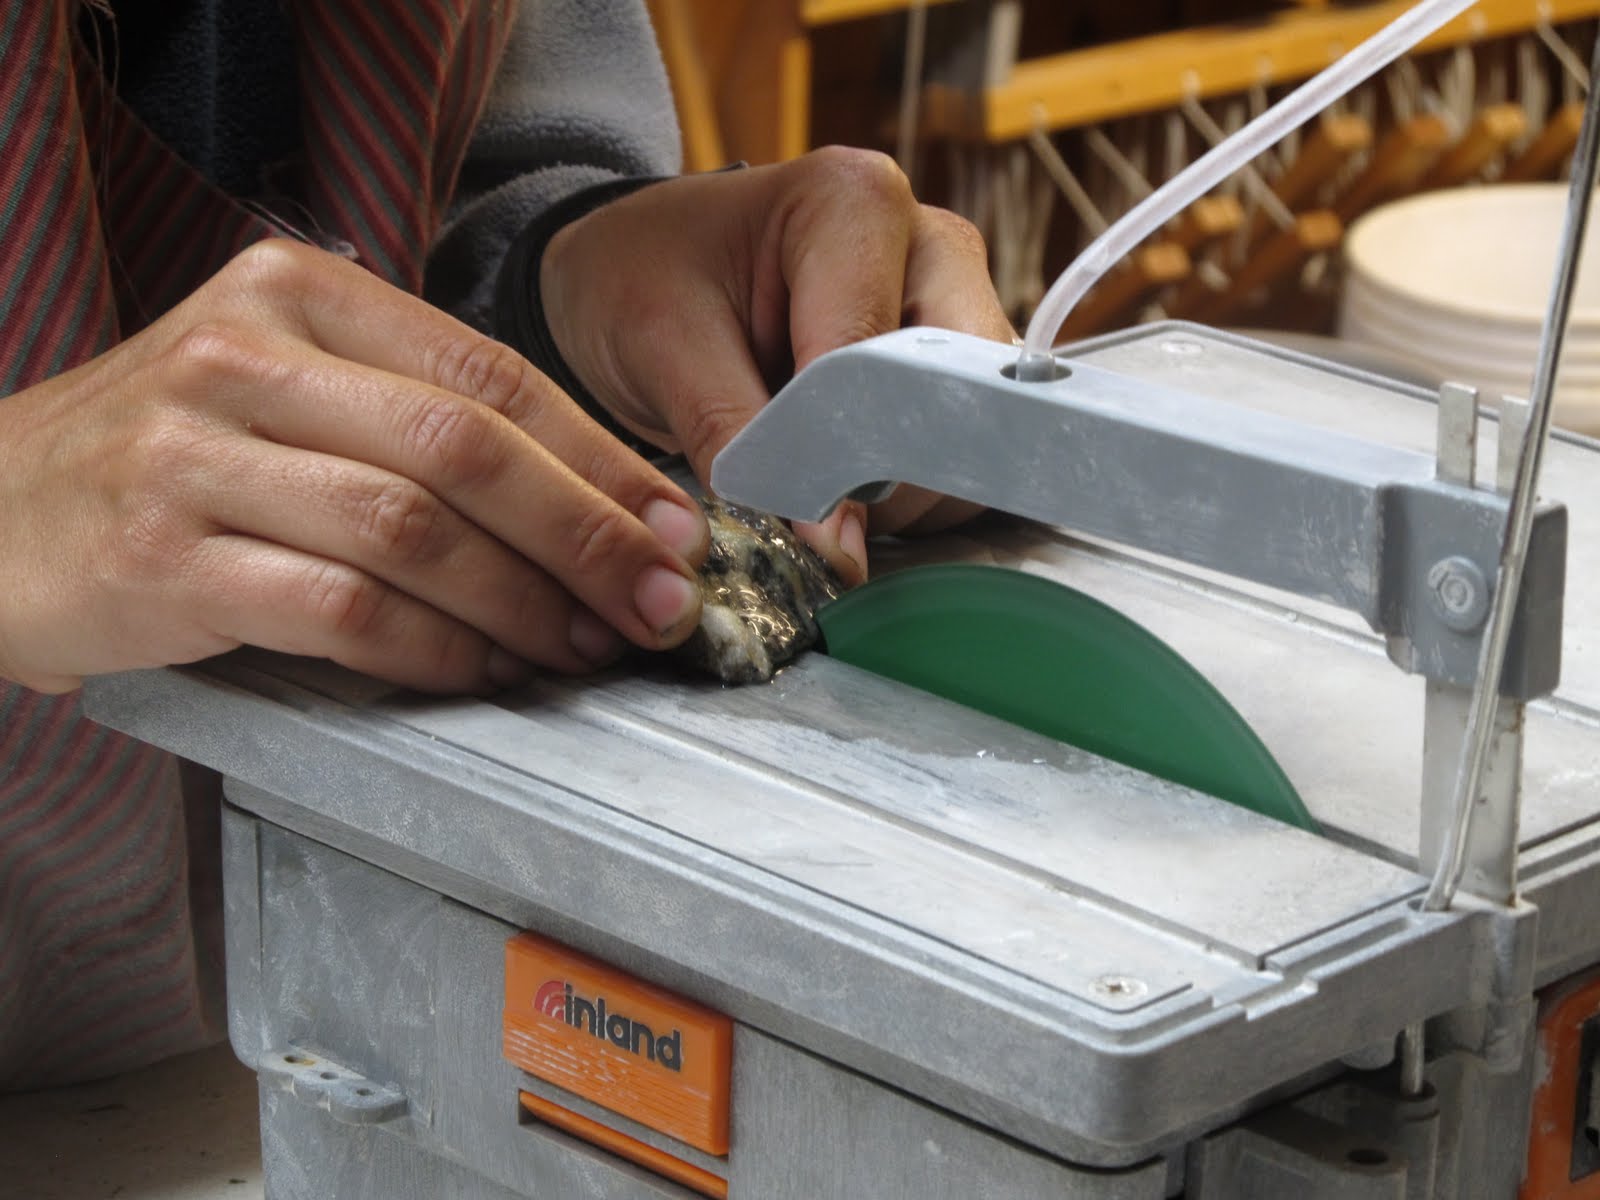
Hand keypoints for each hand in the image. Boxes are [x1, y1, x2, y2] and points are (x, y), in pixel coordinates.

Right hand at [0, 241, 708, 694]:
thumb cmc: (178, 455)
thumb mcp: (293, 389)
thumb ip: (420, 418)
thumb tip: (602, 501)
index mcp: (299, 293)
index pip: (493, 376)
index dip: (604, 460)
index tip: (676, 526)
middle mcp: (244, 355)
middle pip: (467, 450)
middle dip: (588, 537)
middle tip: (659, 602)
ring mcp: (191, 453)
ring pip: (412, 531)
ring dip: (523, 603)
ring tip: (582, 645)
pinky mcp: (159, 557)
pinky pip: (340, 611)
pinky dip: (434, 649)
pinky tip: (483, 672)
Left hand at [539, 147, 1013, 583]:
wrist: (634, 272)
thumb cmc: (643, 280)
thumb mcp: (664, 347)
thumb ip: (739, 434)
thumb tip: (831, 543)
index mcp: (859, 202)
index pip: (878, 355)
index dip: (841, 447)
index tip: (799, 510)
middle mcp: (932, 245)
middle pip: (955, 395)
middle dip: (884, 470)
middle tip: (805, 496)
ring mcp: (955, 309)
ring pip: (969, 440)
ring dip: (895, 491)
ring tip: (808, 472)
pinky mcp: (954, 371)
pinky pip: (961, 463)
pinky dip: (903, 496)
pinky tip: (836, 477)